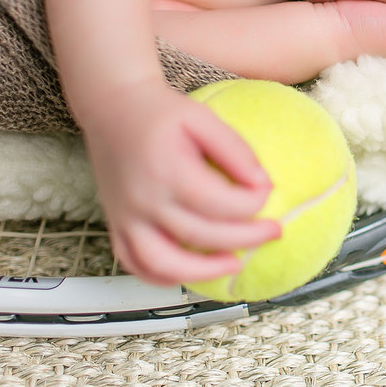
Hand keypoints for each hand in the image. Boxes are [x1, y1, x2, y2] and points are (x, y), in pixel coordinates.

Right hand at [79, 81, 280, 284]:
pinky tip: (190, 272)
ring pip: (163, 264)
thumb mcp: (202, 117)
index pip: (218, 203)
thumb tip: (263, 183)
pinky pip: (134, 264)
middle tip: (273, 232)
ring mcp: (126, 218)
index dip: (252, 204)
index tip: (268, 194)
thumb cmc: (159, 112)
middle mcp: (144, 200)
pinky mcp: (116, 225)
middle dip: (246, 238)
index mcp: (167, 171)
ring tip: (234, 264)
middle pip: (201, 236)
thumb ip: (234, 149)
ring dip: (204, 272)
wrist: (112, 108)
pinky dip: (161, 277)